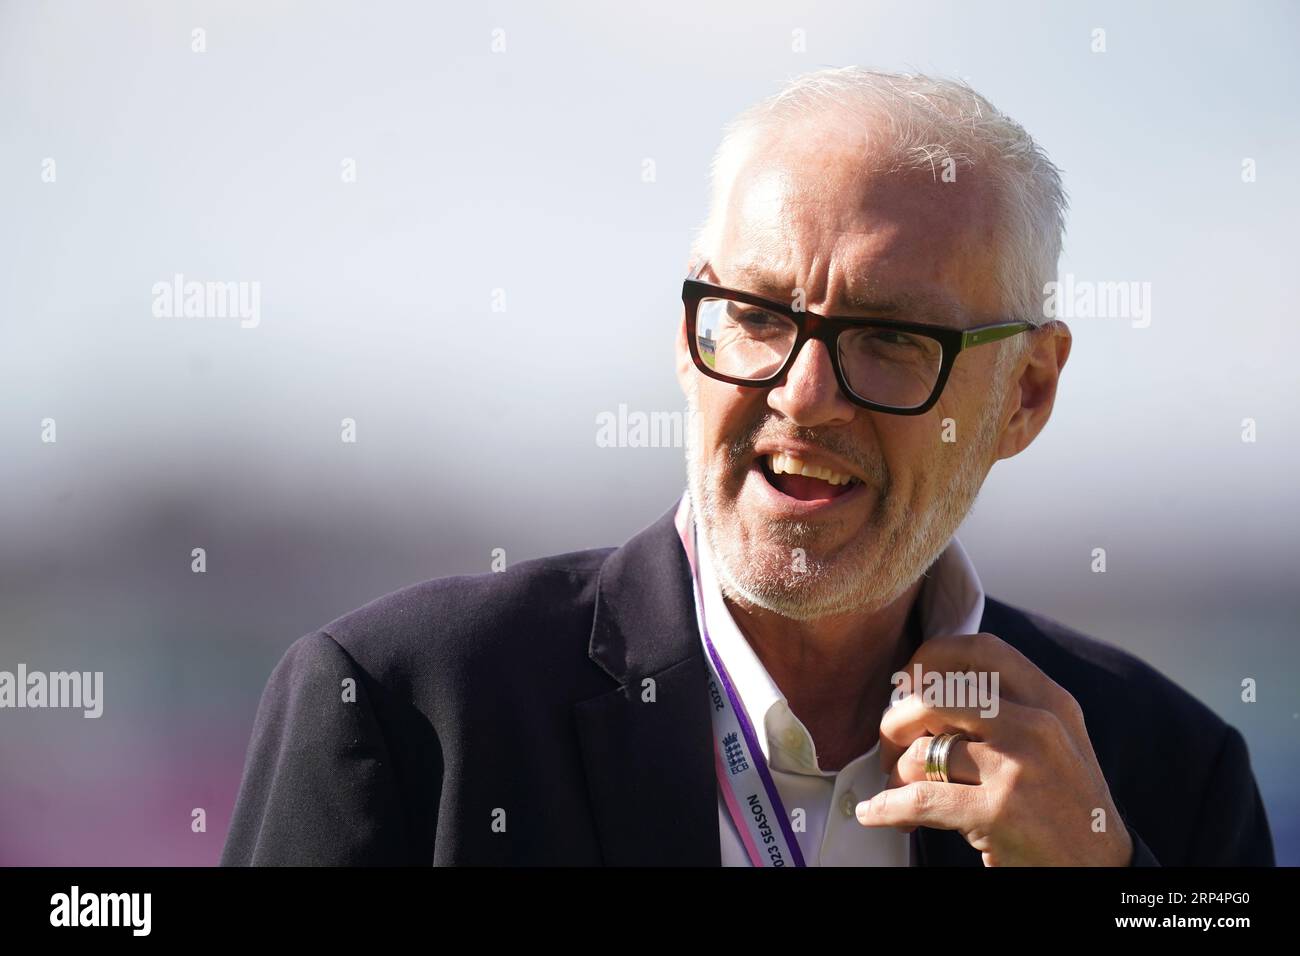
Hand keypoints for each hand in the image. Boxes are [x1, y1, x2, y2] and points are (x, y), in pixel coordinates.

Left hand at [855, 632, 1132, 865]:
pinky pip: (917, 800)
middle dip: (897, 722)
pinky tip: (875, 813)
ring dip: (897, 775)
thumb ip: (1003, 707)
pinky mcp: (998, 812)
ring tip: (899, 789)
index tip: (908, 684)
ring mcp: (1018, 768)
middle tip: (891, 746)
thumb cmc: (1062, 803)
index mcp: (1050, 700)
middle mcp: (1037, 726)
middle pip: (936, 698)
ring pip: (922, 752)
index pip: (979, 649)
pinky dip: (886, 808)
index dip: (930, 658)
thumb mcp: (1051, 740)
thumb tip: (919, 690)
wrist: (1102, 869)